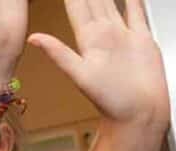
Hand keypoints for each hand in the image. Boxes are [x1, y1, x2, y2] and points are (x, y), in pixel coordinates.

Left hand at [28, 0, 167, 125]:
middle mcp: (104, 34)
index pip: (76, 5)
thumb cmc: (112, 102)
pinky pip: (136, 11)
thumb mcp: (80, 76)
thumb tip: (33, 38)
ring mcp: (122, 35)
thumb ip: (59, 54)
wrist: (140, 115)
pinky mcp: (142, 39)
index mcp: (88, 39)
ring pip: (111, 1)